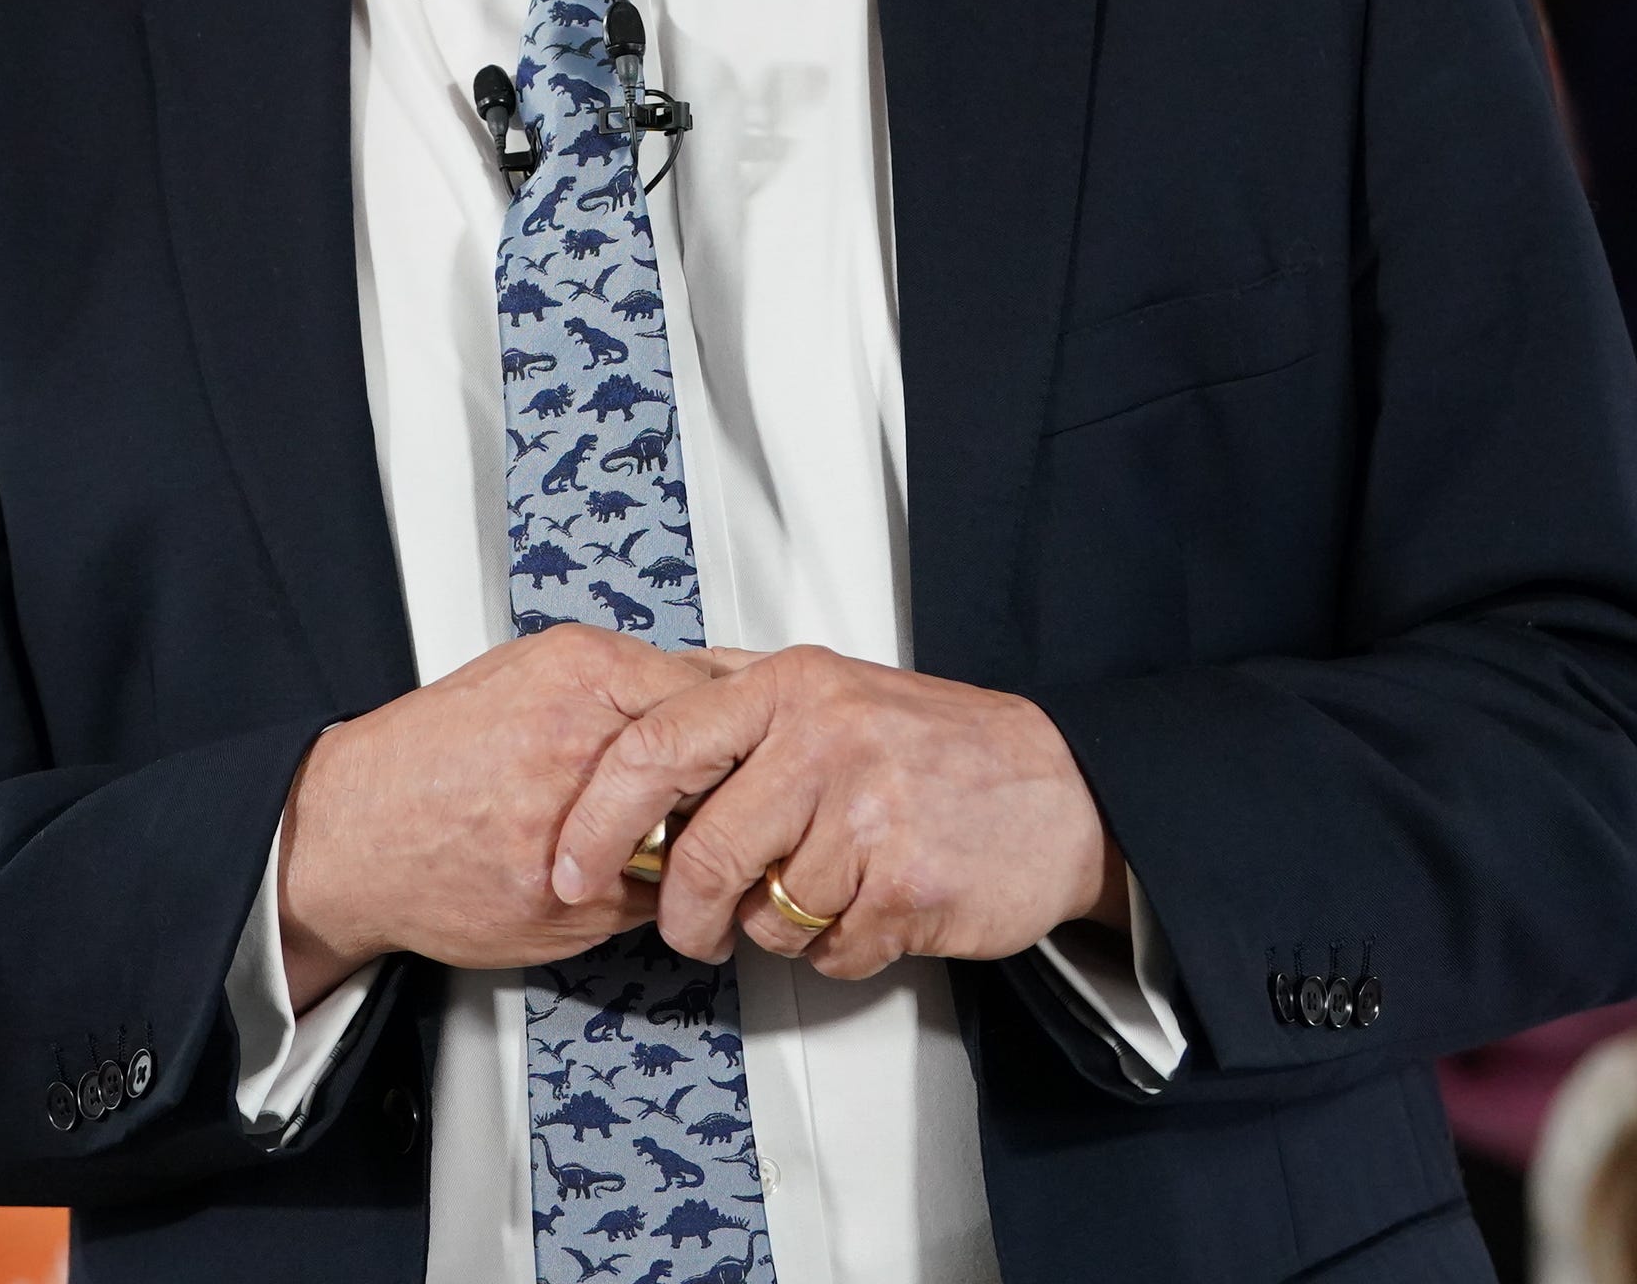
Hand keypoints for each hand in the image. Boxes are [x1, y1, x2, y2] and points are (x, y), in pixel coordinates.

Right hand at [277, 625, 715, 1010]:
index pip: (715, 693)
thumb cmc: (432, 753)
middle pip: (716, 766)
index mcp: (579, 674)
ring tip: (666, 834)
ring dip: (696, 842)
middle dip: (731, 784)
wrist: (350, 834)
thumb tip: (714, 679)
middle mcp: (582, 744)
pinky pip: (652, 898)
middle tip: (733, 793)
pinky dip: (651, 890)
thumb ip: (619, 678)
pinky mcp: (571, 903)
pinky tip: (619, 872)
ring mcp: (578, 829)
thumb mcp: (525, 672)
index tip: (754, 735)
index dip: (743, 722)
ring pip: (692, 838)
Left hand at [550, 645, 1117, 983]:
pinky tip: (871, 907)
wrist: (1067, 792)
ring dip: (774, 927)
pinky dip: (837, 948)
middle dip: (678, 912)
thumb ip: (743, 701)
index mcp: (793, 686)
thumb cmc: (944, 747)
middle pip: (698, 853)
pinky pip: (826, 950)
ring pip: (759, 913)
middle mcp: (825, 739)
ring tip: (820, 893)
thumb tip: (635, 731)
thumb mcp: (837, 689)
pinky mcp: (905, 887)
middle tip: (684, 927)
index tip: (569, 866)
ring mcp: (868, 815)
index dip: (597, 818)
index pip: (654, 746)